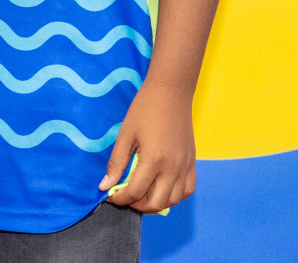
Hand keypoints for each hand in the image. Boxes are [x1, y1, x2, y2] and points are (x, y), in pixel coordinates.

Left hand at [100, 77, 196, 212]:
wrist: (170, 92)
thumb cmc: (144, 110)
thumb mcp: (125, 135)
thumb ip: (116, 163)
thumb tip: (105, 186)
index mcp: (154, 159)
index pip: (135, 192)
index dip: (119, 198)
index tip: (110, 195)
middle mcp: (172, 167)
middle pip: (156, 202)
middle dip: (137, 205)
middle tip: (125, 196)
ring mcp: (185, 166)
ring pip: (173, 200)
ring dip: (156, 203)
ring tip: (142, 194)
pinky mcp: (192, 162)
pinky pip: (188, 190)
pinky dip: (175, 196)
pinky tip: (162, 188)